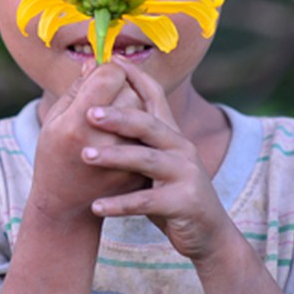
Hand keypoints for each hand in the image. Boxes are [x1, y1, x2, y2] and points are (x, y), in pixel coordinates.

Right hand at [30, 62, 148, 222]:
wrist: (67, 206)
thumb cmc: (55, 156)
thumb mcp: (55, 120)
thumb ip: (78, 88)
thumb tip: (99, 60)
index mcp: (76, 126)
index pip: (110, 76)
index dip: (107, 69)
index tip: (99, 73)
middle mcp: (104, 141)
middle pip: (130, 92)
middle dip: (119, 88)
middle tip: (102, 101)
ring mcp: (125, 159)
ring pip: (143, 112)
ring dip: (131, 109)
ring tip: (111, 122)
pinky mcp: (139, 170)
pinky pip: (148, 134)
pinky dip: (137, 129)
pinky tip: (120, 138)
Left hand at [80, 61, 230, 262]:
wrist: (208, 233)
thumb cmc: (171, 194)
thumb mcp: (155, 163)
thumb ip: (135, 141)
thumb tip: (98, 110)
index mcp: (172, 135)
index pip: (155, 97)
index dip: (135, 77)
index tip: (111, 60)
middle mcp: (181, 148)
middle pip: (148, 124)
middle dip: (118, 116)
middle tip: (88, 112)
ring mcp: (185, 174)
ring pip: (146, 159)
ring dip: (114, 156)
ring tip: (85, 155)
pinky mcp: (184, 202)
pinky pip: (146, 200)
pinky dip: (120, 204)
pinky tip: (96, 206)